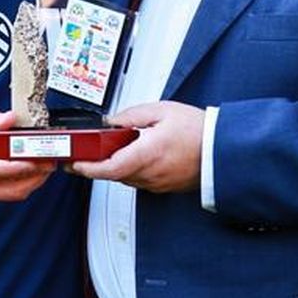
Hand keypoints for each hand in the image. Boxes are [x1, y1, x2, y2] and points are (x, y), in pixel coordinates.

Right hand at [0, 105, 54, 201]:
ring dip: (33, 179)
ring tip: (48, 162)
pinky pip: (10, 192)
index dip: (17, 166)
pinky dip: (26, 180)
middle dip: (33, 173)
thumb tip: (10, 119)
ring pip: (13, 193)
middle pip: (8, 186)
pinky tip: (36, 168)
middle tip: (51, 158)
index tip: (36, 158)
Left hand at [69, 101, 204, 193]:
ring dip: (115, 166)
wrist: (222, 150)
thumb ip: (132, 116)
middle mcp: (151, 173)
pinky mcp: (164, 186)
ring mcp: (158, 183)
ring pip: (126, 178)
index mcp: (148, 154)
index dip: (87, 168)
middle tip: (84, 154)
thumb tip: (112, 122)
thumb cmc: (198, 130)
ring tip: (111, 150)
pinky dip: (131, 169)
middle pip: (113, 174)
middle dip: (97, 165)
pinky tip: (134, 155)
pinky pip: (140, 180)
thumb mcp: (162, 111)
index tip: (75, 163)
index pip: (109, 169)